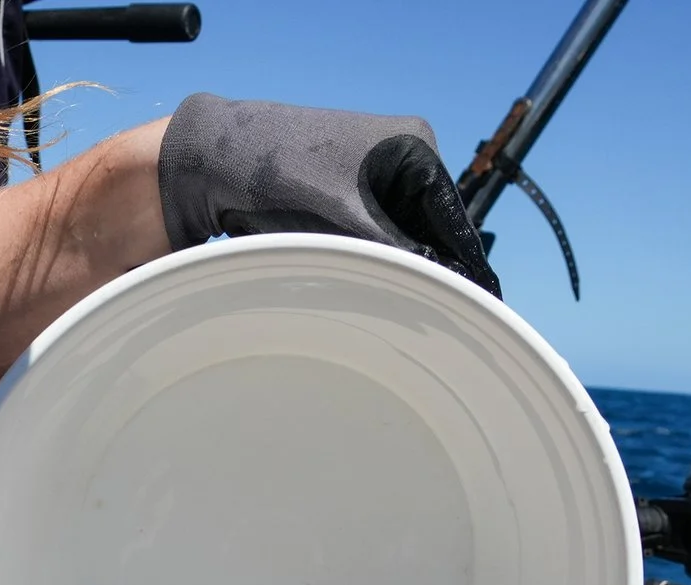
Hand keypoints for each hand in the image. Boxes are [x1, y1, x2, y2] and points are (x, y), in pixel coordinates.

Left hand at [157, 94, 501, 297]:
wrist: (209, 160)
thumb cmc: (276, 178)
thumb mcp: (348, 225)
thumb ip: (403, 258)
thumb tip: (452, 292)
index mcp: (417, 149)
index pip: (456, 225)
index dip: (469, 274)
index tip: (481, 318)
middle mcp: (403, 154)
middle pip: (433, 234)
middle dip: (432, 276)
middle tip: (435, 329)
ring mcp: (375, 171)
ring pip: (403, 239)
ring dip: (400, 272)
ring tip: (402, 317)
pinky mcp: (347, 189)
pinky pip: (376, 235)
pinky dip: (373, 262)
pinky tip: (369, 290)